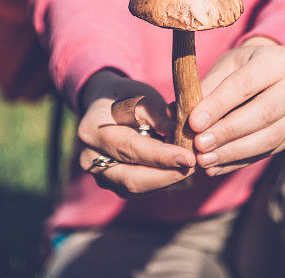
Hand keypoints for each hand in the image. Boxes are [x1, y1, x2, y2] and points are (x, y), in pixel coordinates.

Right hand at [78, 69, 195, 197]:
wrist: (103, 104)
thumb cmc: (125, 95)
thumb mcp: (142, 96)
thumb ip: (159, 117)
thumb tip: (182, 141)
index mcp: (92, 130)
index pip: (130, 149)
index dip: (161, 156)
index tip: (188, 157)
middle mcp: (90, 159)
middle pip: (132, 179)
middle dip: (167, 175)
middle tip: (195, 165)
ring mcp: (99, 175)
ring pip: (137, 188)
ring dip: (167, 180)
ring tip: (190, 166)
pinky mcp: (112, 184)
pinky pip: (138, 189)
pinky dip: (160, 180)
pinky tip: (179, 170)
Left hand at [189, 36, 284, 176]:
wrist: (271, 70)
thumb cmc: (243, 65)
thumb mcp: (225, 65)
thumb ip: (207, 88)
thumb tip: (179, 114)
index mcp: (278, 60)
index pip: (245, 85)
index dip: (219, 105)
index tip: (194, 122)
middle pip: (263, 113)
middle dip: (228, 132)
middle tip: (200, 145)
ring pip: (269, 137)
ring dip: (234, 152)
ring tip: (205, 160)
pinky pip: (268, 151)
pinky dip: (239, 161)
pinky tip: (217, 166)